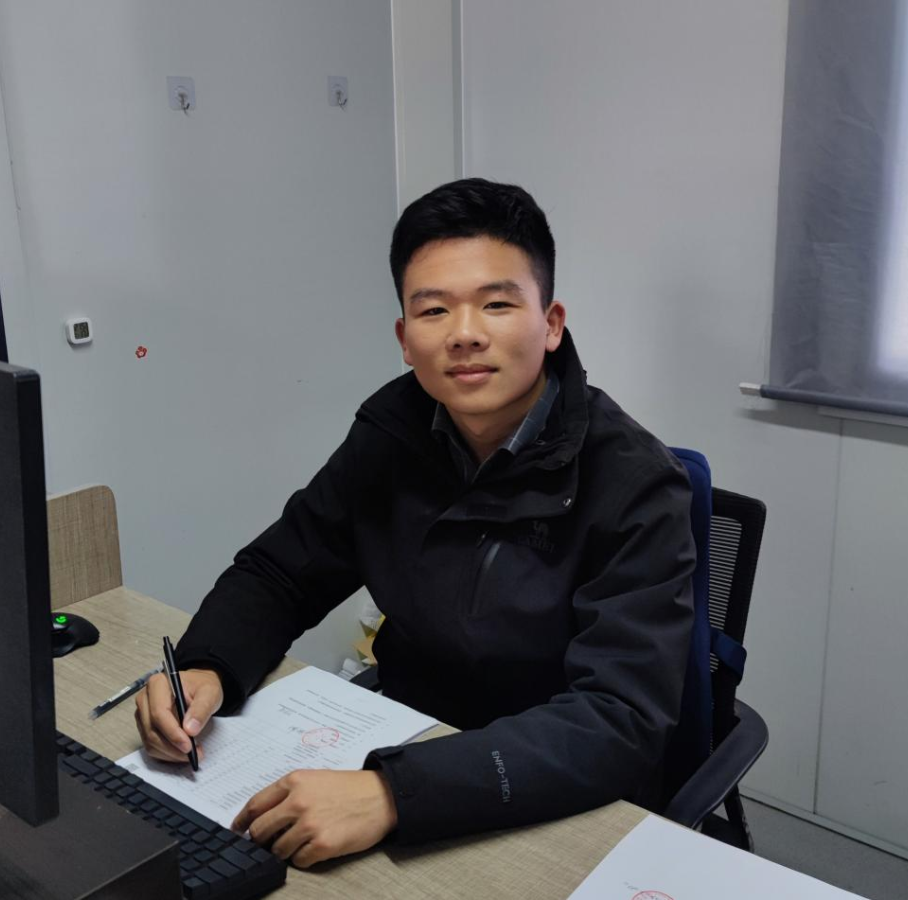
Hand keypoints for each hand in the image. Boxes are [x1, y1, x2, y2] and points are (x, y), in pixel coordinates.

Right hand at [134, 667, 223, 762]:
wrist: (199, 688)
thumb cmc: (202, 686)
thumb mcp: (209, 693)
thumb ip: (201, 709)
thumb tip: (190, 729)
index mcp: (158, 684)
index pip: (159, 713)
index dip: (172, 732)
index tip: (188, 745)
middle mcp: (146, 698)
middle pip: (152, 729)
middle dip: (172, 746)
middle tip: (192, 753)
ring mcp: (143, 713)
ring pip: (150, 741)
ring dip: (170, 753)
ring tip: (192, 753)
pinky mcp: (145, 726)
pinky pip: (151, 745)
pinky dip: (166, 753)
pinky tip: (181, 753)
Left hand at [232, 769, 397, 867]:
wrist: (381, 797)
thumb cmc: (349, 788)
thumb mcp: (315, 779)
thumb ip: (288, 794)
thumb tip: (262, 817)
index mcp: (294, 781)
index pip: (255, 804)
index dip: (242, 820)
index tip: (237, 829)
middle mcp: (298, 801)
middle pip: (260, 830)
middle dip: (260, 840)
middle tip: (267, 843)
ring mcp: (309, 824)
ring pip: (278, 849)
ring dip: (285, 850)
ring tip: (301, 842)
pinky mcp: (322, 844)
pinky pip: (298, 861)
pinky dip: (303, 858)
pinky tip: (316, 847)